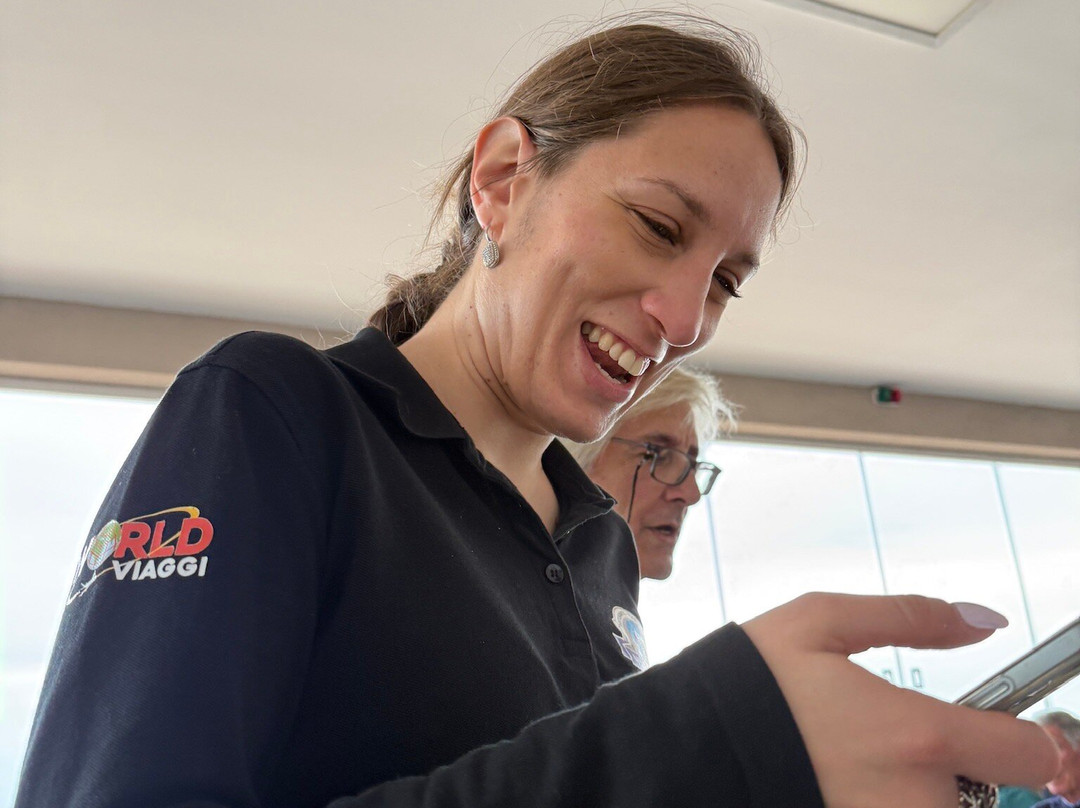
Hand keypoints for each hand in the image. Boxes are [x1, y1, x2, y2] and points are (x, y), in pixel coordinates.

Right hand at [742, 593, 1058, 807]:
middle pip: (993, 797)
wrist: (689, 747)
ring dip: (927, 792)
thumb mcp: (819, 622)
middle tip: (904, 747)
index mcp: (916, 736)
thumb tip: (983, 620)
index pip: (1031, 753)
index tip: (1003, 730)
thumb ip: (910, 616)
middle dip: (963, 771)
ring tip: (868, 768)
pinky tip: (849, 783)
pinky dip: (892, 802)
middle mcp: (917, 800)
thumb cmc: (750, 683)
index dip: (1027, 737)